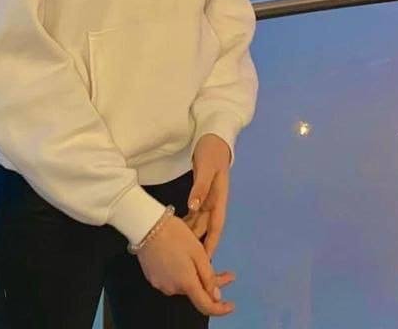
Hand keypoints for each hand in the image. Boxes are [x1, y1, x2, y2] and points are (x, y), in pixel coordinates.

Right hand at [135, 215, 236, 315]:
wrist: (146, 225)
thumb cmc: (175, 235)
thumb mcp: (198, 252)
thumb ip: (208, 277)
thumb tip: (216, 297)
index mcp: (186, 283)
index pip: (206, 306)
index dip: (220, 309)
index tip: (231, 305)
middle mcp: (173, 289)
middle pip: (195, 292)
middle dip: (210, 284)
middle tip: (226, 273)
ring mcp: (160, 283)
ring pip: (183, 284)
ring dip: (194, 277)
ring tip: (200, 260)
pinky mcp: (152, 276)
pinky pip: (171, 279)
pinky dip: (180, 273)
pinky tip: (181, 257)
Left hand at [186, 133, 230, 259]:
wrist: (213, 137)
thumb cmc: (212, 152)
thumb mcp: (206, 167)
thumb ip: (201, 187)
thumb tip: (194, 207)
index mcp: (220, 198)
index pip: (216, 227)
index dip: (212, 244)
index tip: (205, 261)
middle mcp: (215, 202)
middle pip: (206, 227)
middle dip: (198, 244)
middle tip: (185, 259)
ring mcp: (208, 198)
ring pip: (199, 221)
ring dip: (191, 233)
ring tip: (179, 247)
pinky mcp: (201, 193)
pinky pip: (194, 211)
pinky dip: (188, 220)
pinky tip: (177, 227)